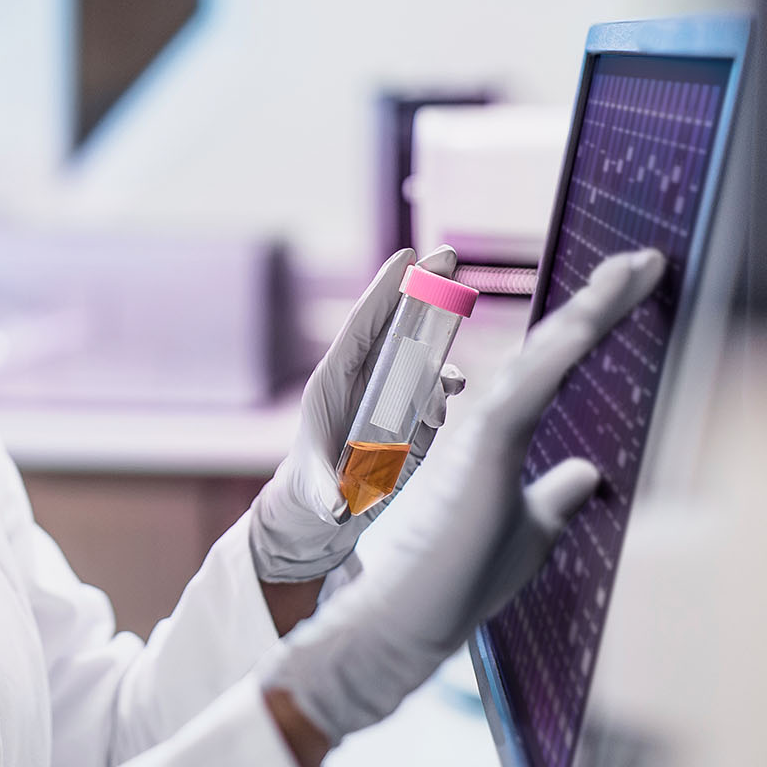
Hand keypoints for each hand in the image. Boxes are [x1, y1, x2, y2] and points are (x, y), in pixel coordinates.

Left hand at [249, 246, 466, 582]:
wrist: (324, 512)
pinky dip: (446, 386)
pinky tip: (455, 391)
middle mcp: (364, 379)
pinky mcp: (411, 414)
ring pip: (419, 354)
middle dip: (421, 289)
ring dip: (440, 343)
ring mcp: (389, 394)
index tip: (406, 256)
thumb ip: (327, 494)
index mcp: (333, 382)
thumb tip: (339, 508)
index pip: (361, 326)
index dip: (383, 290)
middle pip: (395, 325)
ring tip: (453, 364)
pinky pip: (433, 389)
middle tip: (448, 254)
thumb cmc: (311, 493)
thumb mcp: (317, 492)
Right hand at [259, 248, 666, 744]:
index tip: (633, 289)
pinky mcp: (482, 446)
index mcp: (499, 438)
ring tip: (635, 269)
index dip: (593, 328)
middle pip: (552, 349)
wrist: (406, 618)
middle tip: (646, 260)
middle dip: (601, 302)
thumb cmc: (456, 582)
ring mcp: (482, 430)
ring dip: (593, 311)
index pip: (552, 371)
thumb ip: (555, 497)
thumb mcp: (529, 532)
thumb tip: (588, 472)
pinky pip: (531, 384)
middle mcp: (489, 422)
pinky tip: (595, 314)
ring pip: (545, 355)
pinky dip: (565, 347)